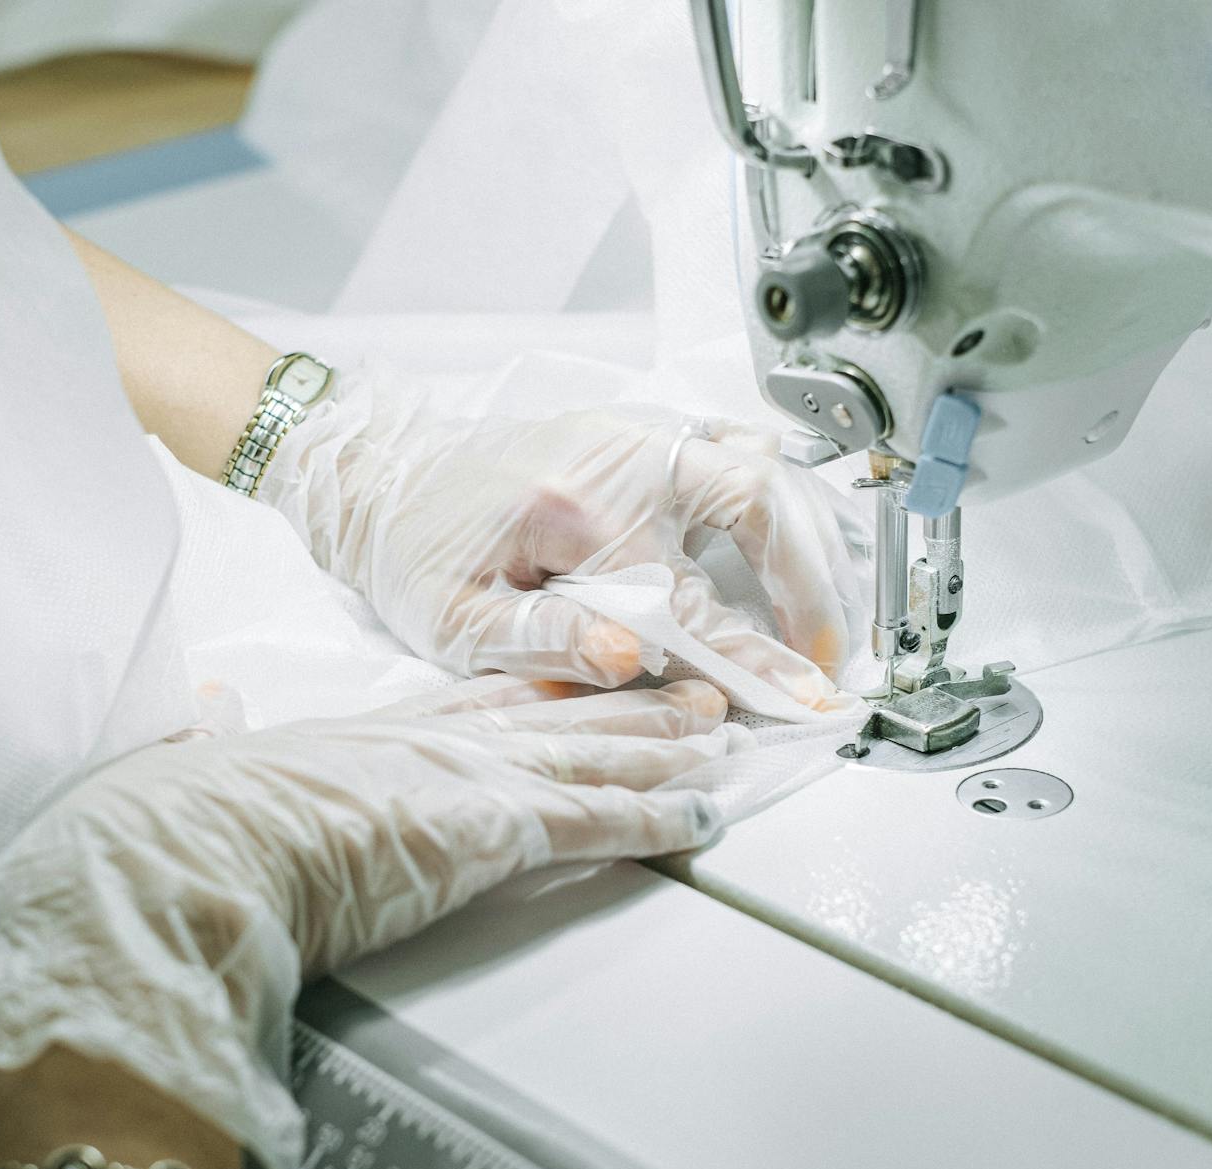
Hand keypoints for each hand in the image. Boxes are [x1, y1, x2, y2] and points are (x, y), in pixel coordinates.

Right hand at [0, 678, 729, 1168]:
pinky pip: (600, 820)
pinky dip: (659, 817)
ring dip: (666, 748)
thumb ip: (214, 731)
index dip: (535, 686)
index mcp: (370, 731)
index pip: (474, 699)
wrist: (191, 849)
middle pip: (553, 713)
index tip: (575, 670)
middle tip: (686, 688)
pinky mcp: (494, 829)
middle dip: (628, 702)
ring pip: (595, 752)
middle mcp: (433, 741)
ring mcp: (469, 778)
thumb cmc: (185, 822)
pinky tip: (702, 817)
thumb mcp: (201, 762)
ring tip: (723, 737)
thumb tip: (202, 710)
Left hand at [259, 390, 857, 711]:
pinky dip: (776, 487)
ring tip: (827, 610)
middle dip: (812, 581)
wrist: (380, 478)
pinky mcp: (635, 427)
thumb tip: (627, 657)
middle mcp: (616, 454)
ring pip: (760, 464)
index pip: (692, 598)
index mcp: (572, 510)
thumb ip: (542, 640)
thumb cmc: (413, 555)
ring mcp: (632, 430)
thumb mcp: (453, 619)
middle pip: (757, 501)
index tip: (802, 698)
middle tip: (830, 653)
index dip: (755, 657)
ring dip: (806, 536)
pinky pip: (731, 442)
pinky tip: (798, 535)